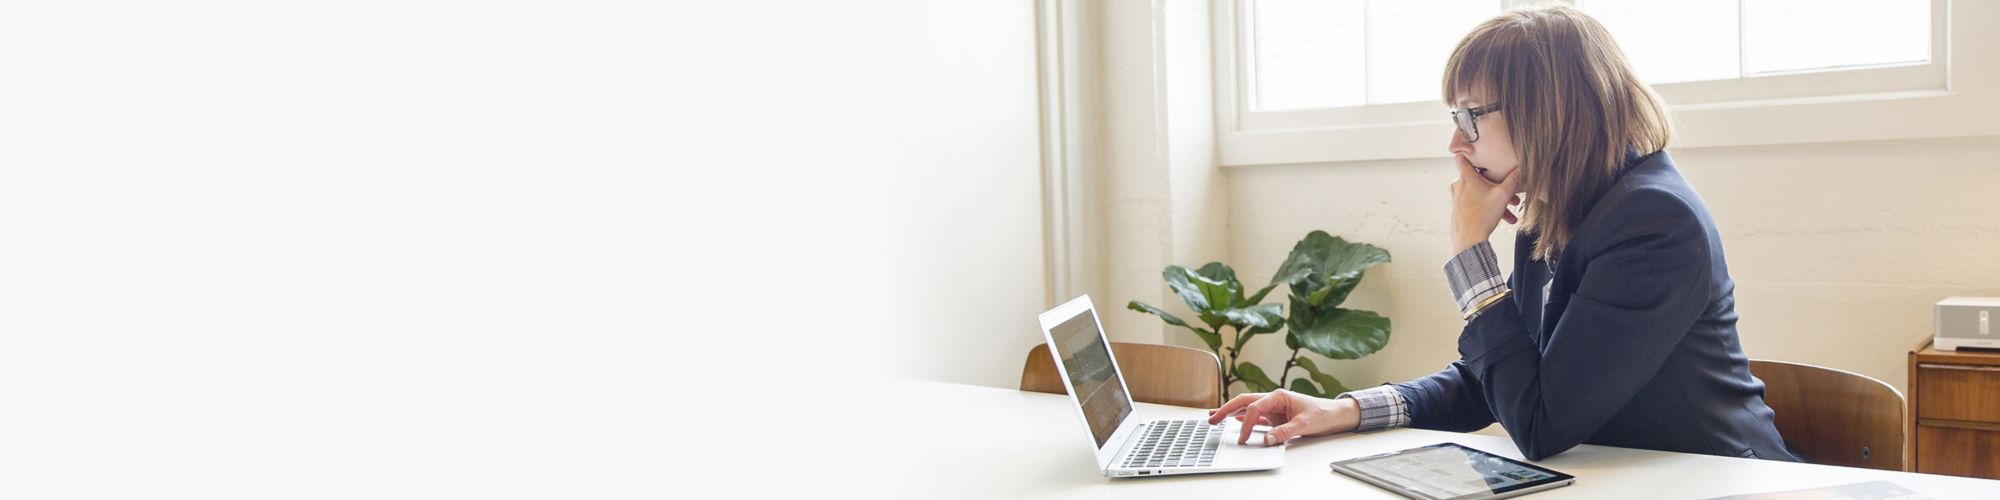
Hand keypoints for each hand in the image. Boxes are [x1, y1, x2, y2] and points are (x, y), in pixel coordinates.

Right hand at [1204, 389, 1359, 445]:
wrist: (1335, 414)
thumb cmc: (1323, 414)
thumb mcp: (1305, 425)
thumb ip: (1284, 432)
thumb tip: (1267, 440)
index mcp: (1279, 396)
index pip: (1254, 408)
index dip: (1245, 424)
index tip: (1242, 439)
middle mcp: (1273, 399)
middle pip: (1243, 402)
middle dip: (1225, 409)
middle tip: (1211, 419)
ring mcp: (1273, 407)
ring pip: (1246, 407)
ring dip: (1230, 412)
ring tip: (1214, 417)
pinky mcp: (1276, 416)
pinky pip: (1254, 416)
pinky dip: (1242, 417)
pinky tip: (1232, 420)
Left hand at [1449, 154, 1521, 253]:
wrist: (1469, 241)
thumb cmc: (1483, 217)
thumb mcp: (1503, 195)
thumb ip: (1514, 179)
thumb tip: (1523, 167)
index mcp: (1467, 178)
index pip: (1461, 157)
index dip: (1468, 152)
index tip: (1476, 151)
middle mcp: (1458, 186)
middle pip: (1477, 178)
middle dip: (1495, 185)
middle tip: (1509, 193)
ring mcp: (1457, 199)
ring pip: (1479, 194)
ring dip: (1495, 200)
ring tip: (1510, 212)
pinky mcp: (1458, 210)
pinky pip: (1475, 204)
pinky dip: (1487, 208)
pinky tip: (1502, 218)